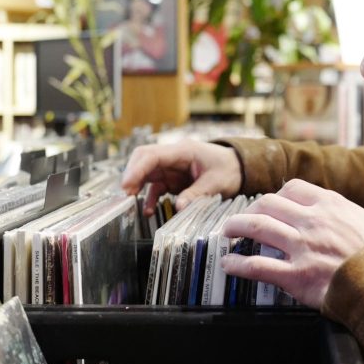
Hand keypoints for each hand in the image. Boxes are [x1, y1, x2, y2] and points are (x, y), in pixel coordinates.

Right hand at [120, 140, 241, 213]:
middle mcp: (173, 157)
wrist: (238, 168)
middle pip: (144, 160)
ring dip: (137, 186)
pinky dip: (150, 198)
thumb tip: (178, 207)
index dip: (137, 169)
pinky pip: (155, 187)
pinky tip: (148, 211)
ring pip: (146, 173)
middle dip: (132, 175)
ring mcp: (171, 168)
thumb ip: (196, 194)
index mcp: (183, 151)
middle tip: (125, 194)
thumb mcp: (216, 183)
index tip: (126, 185)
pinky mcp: (172, 179)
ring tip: (131, 204)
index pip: (152, 155)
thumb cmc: (229, 170)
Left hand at [220, 179, 363, 307]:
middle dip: (250, 210)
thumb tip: (329, 214)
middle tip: (243, 220)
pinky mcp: (296, 276)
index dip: (276, 196)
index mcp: (330, 205)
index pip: (293, 188)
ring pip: (256, 227)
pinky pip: (256, 265)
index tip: (270, 205)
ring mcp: (302, 248)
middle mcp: (312, 221)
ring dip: (235, 228)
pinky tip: (228, 264)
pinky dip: (237, 263)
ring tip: (227, 233)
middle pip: (268, 204)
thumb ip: (342, 214)